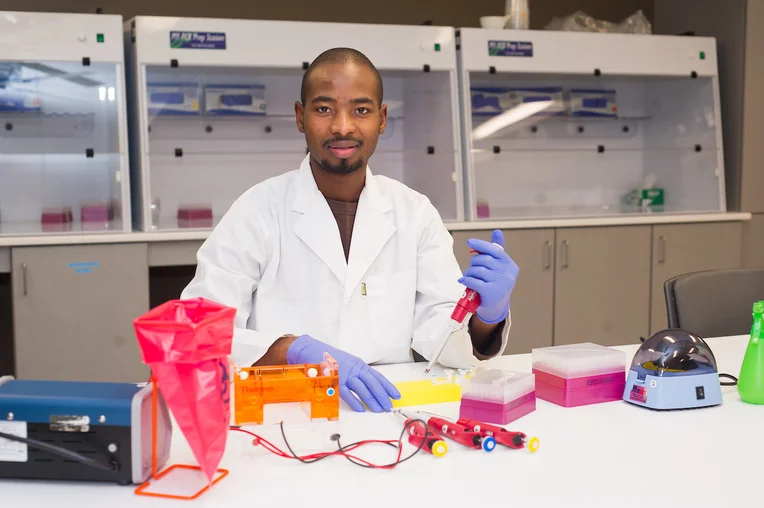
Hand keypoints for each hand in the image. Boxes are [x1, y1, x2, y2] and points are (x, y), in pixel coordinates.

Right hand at [286, 335, 400, 412]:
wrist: (311, 350)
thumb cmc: (330, 358)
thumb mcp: (348, 363)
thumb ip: (358, 373)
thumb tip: (370, 386)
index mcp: (359, 365)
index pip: (377, 377)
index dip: (388, 386)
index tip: (396, 395)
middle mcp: (354, 369)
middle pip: (372, 383)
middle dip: (382, 395)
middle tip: (388, 406)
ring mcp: (345, 374)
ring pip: (362, 389)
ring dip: (371, 400)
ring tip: (378, 410)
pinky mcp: (334, 380)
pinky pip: (346, 393)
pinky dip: (354, 401)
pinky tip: (361, 409)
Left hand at [458, 229, 518, 323]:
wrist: (497, 307)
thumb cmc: (496, 283)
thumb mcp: (499, 267)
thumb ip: (496, 251)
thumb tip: (497, 232)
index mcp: (509, 264)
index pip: (495, 250)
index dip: (481, 244)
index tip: (469, 242)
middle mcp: (507, 273)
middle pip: (484, 260)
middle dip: (474, 263)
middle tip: (472, 268)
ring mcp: (500, 283)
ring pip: (477, 270)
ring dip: (469, 273)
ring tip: (470, 277)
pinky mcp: (491, 293)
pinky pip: (473, 281)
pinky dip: (466, 280)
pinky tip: (464, 281)